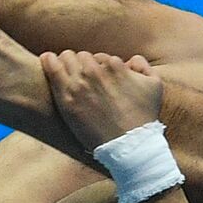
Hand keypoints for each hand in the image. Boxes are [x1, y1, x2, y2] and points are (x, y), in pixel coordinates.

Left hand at [40, 51, 163, 149]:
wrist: (129, 145)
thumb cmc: (143, 117)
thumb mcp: (155, 85)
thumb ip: (143, 65)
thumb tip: (129, 60)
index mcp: (115, 65)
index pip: (100, 57)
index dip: (101, 69)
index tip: (100, 81)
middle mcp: (96, 72)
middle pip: (82, 56)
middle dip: (84, 65)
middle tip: (84, 80)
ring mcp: (79, 84)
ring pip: (66, 58)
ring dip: (67, 63)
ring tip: (67, 74)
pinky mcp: (66, 97)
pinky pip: (52, 68)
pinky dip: (49, 61)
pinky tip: (47, 60)